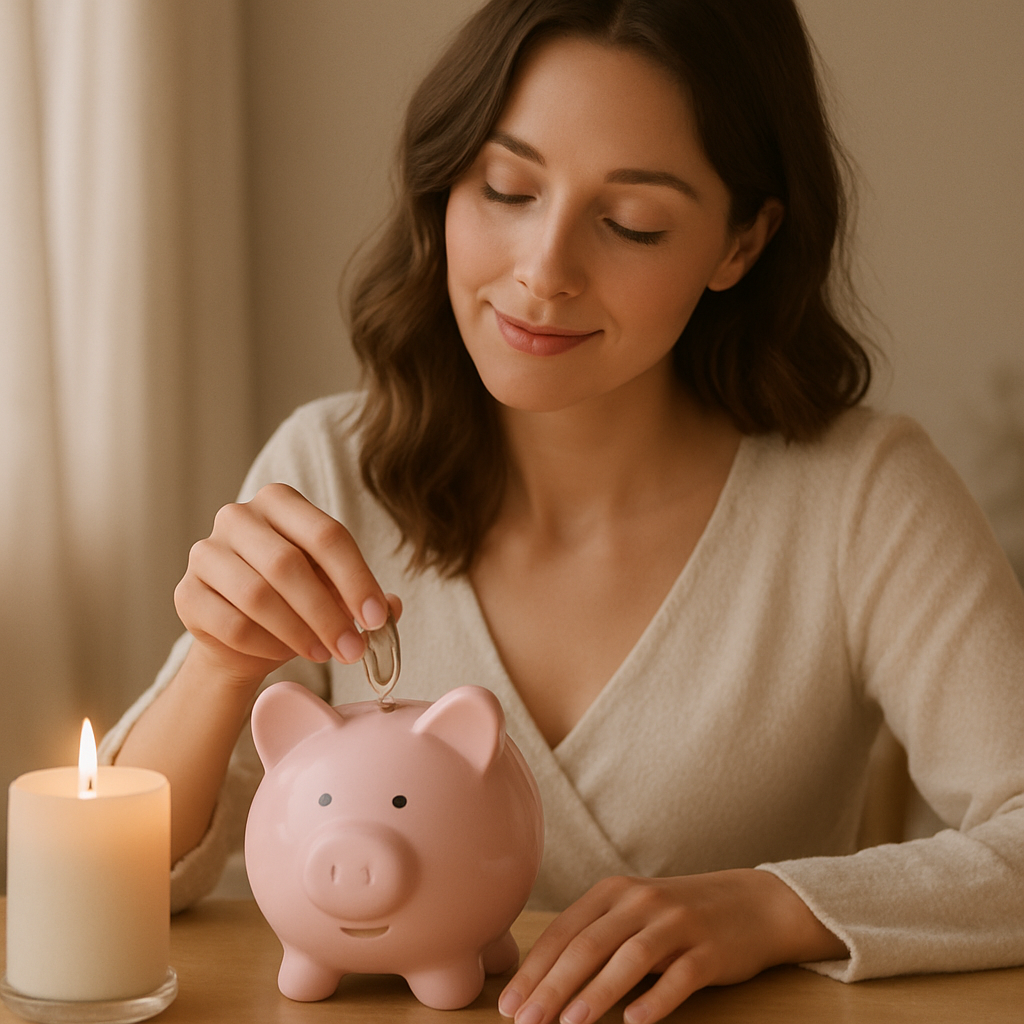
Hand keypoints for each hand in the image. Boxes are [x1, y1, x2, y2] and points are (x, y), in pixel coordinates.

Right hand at [174, 482, 401, 689]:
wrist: (240, 637)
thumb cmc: (295, 601)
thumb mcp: (333, 590)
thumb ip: (363, 594)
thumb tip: (393, 606)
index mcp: (281, 502)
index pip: (327, 535)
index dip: (357, 579)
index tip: (377, 618)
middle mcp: (238, 516)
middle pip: (288, 563)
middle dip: (328, 613)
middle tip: (353, 649)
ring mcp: (205, 552)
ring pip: (257, 595)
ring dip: (299, 631)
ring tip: (325, 652)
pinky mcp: (187, 593)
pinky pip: (232, 624)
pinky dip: (266, 644)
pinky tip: (285, 653)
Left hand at [498, 870, 847, 1023]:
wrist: (752, 904)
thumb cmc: (678, 917)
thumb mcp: (633, 914)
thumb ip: (594, 937)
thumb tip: (543, 983)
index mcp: (614, 892)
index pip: (564, 932)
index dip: (534, 969)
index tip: (509, 1005)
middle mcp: (641, 902)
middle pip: (588, 945)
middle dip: (552, 987)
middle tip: (525, 1022)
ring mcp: (677, 923)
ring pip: (628, 959)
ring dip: (595, 993)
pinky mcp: (710, 950)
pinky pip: (679, 977)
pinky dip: (655, 999)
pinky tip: (634, 1022)